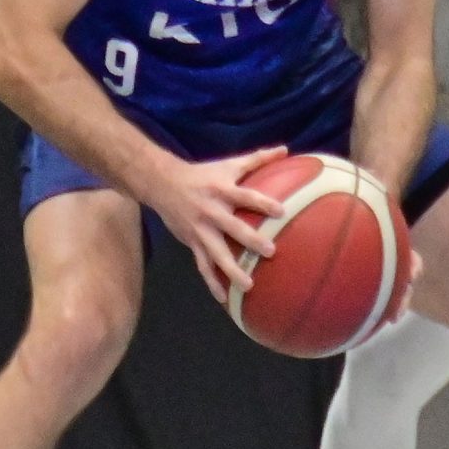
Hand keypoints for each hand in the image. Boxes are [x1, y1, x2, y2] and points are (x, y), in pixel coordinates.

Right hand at [145, 146, 289, 301]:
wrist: (163, 184)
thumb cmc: (203, 174)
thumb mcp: (228, 164)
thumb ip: (257, 159)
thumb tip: (285, 149)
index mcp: (222, 191)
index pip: (245, 196)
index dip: (262, 202)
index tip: (281, 211)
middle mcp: (211, 212)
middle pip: (232, 227)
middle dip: (250, 240)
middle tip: (270, 251)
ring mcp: (200, 230)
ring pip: (216, 253)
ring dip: (231, 270)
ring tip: (248, 285)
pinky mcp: (192, 243)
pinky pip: (202, 266)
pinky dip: (212, 283)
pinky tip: (224, 299)